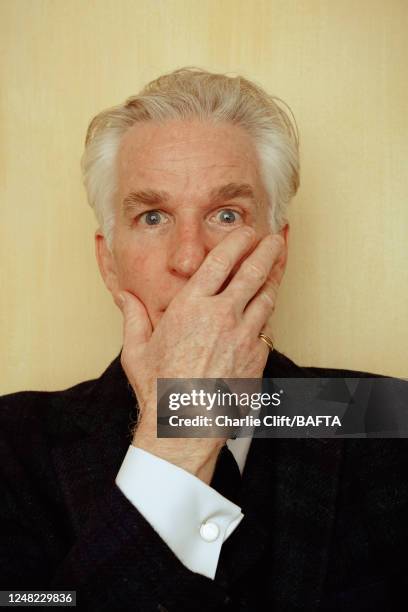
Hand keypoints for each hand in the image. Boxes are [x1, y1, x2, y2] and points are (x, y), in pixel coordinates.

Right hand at [117, 227, 285, 482]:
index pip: (221, 261)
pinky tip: (266, 309)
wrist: (185, 426)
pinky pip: (266, 328)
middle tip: (274, 238)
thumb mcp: (137, 350)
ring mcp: (243, 337)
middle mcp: (221, 316)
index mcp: (191, 307)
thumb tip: (125, 296)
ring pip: (267, 298)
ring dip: (273, 279)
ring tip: (277, 266)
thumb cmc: (159, 389)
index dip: (238, 241)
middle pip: (254, 272)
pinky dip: (267, 315)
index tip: (246, 232)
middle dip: (267, 250)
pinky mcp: (256, 357)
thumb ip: (133, 316)